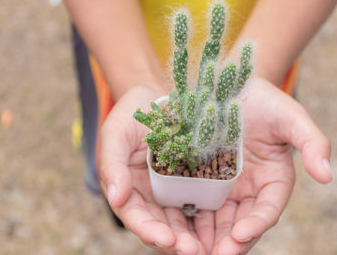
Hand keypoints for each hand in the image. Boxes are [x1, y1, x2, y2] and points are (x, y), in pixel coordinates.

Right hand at [98, 86, 205, 253]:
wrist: (158, 97)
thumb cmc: (132, 114)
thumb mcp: (116, 133)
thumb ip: (112, 164)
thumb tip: (115, 198)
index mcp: (128, 188)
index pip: (135, 216)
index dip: (149, 230)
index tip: (166, 240)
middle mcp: (150, 195)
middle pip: (161, 225)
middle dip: (176, 241)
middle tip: (194, 252)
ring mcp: (172, 190)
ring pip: (183, 220)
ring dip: (194, 237)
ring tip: (210, 248)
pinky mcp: (193, 181)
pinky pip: (201, 202)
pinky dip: (209, 217)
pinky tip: (224, 226)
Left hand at [193, 77, 331, 253]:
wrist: (231, 86)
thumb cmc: (265, 101)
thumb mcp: (291, 117)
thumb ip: (312, 142)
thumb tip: (327, 176)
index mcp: (274, 179)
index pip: (268, 208)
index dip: (257, 224)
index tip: (240, 234)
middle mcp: (250, 188)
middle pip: (241, 222)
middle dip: (230, 241)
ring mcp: (225, 186)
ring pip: (217, 219)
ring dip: (208, 238)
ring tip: (192, 252)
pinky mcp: (202, 179)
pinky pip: (196, 203)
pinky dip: (190, 220)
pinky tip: (177, 230)